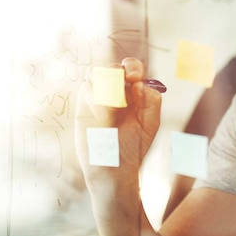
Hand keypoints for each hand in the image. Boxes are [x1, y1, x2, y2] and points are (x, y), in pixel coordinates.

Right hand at [74, 57, 162, 181]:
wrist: (114, 167)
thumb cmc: (133, 146)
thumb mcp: (150, 123)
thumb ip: (151, 101)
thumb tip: (138, 84)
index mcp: (134, 91)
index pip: (132, 68)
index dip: (133, 67)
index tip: (135, 78)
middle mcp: (116, 91)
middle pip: (113, 67)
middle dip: (118, 73)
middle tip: (124, 85)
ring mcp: (98, 97)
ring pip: (97, 74)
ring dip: (107, 86)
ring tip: (115, 108)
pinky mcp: (84, 105)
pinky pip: (87, 88)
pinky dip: (96, 99)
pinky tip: (103, 117)